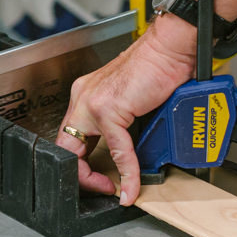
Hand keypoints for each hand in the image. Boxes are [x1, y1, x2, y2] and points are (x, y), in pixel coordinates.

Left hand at [54, 14, 197, 205]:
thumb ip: (124, 125)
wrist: (170, 48)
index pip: (70, 138)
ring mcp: (92, 102)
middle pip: (66, 147)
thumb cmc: (157, 68)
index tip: (100, 177)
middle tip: (101, 187)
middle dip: (82, 175)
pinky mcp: (108, 108)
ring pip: (82, 152)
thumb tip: (129, 156)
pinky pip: (117, 149)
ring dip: (97, 177)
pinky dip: (127, 172)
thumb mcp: (132, 102)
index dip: (81, 164)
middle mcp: (84, 97)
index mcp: (86, 95)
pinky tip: (131, 185)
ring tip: (116, 188)